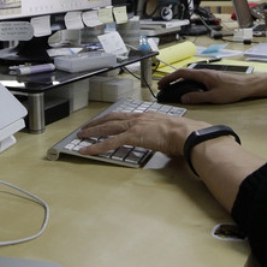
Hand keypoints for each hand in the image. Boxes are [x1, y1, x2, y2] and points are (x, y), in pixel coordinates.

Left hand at [77, 111, 210, 156]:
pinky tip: (88, 150)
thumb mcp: (167, 130)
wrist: (184, 133)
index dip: (111, 119)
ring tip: (82, 135)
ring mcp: (133, 126)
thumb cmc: (181, 133)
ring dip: (93, 131)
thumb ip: (160, 133)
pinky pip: (110, 142)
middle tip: (86, 127)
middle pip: (111, 119)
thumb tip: (162, 140)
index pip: (123, 116)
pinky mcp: (132, 136)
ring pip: (107, 127)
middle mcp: (137, 118)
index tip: (103, 122)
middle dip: (97, 123)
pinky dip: (97, 146)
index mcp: (145, 116)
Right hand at [157, 68, 252, 103]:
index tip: (161, 84)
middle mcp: (203, 72)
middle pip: (182, 73)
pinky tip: (185, 89)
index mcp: (202, 74)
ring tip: (170, 89)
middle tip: (162, 88)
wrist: (246, 86)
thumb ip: (198, 97)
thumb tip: (183, 98)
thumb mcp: (214, 97)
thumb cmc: (232, 90)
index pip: (181, 73)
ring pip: (188, 76)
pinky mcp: (210, 78)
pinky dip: (185, 82)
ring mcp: (206, 75)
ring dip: (178, 81)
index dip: (169, 78)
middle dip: (171, 79)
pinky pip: (193, 79)